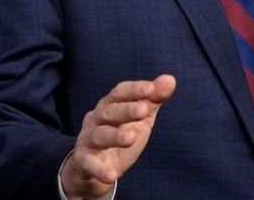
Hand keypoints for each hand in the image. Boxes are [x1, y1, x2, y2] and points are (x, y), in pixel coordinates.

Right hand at [60, 74, 176, 198]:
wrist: (92, 170)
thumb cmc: (119, 137)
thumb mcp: (139, 119)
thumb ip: (153, 100)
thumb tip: (170, 79)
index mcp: (109, 106)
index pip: (119, 93)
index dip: (134, 90)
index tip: (151, 88)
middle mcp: (96, 120)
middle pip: (109, 112)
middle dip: (125, 110)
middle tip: (143, 110)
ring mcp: (87, 140)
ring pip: (99, 135)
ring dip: (115, 136)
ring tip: (131, 138)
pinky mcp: (83, 162)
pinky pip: (89, 165)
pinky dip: (99, 170)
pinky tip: (111, 174)